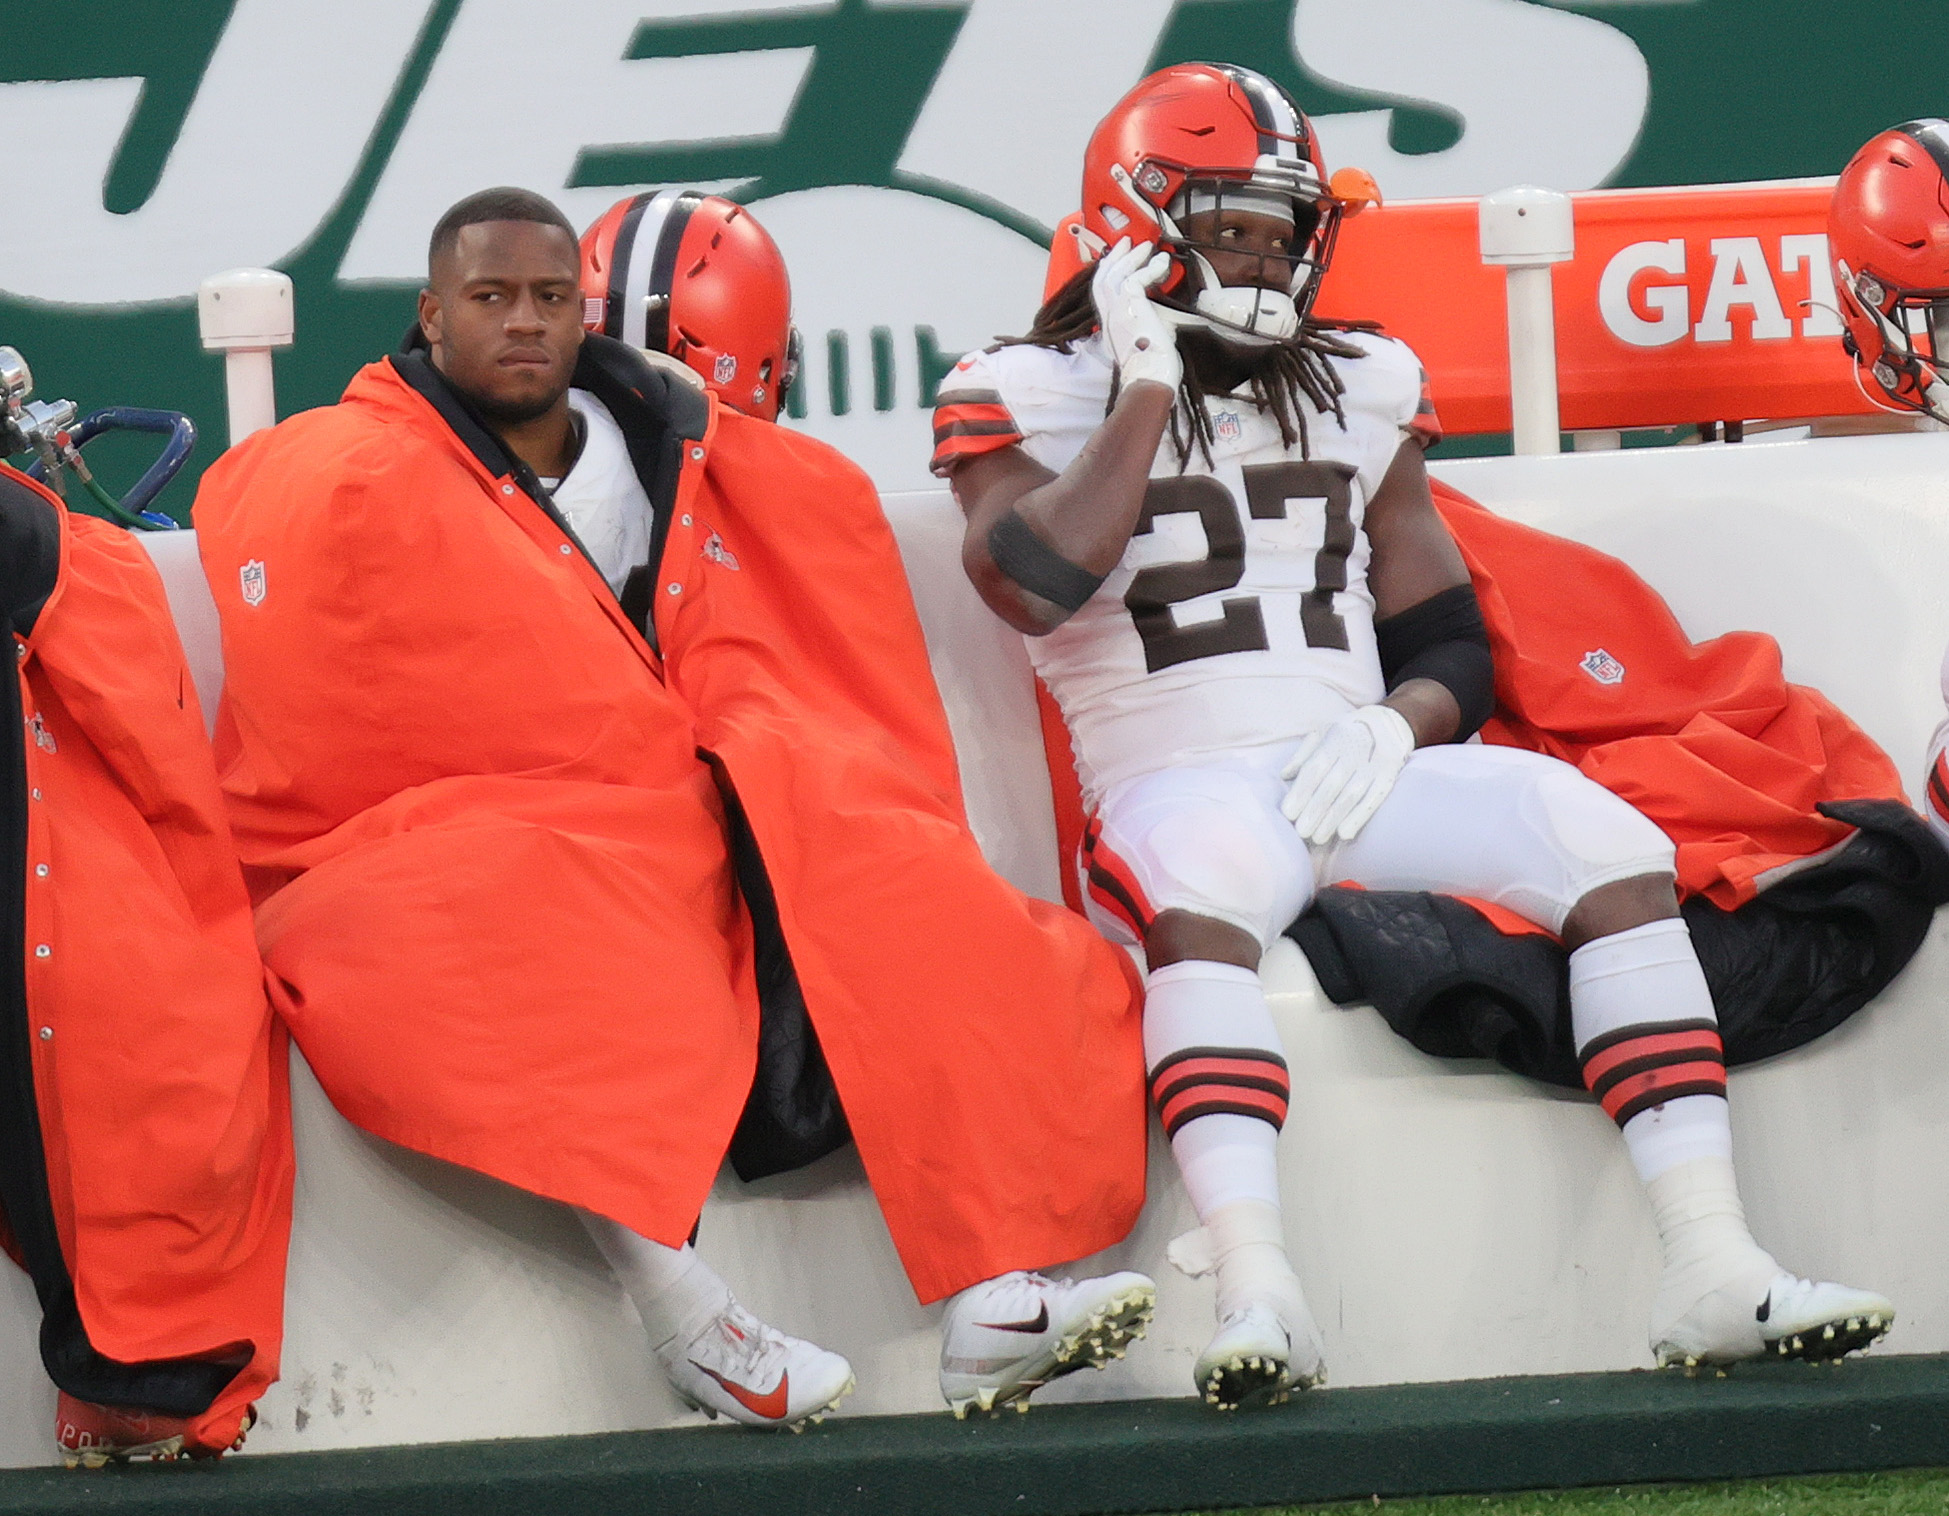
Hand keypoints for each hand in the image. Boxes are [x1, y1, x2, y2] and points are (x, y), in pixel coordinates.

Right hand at [1091, 237, 1181, 393]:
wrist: (1151, 376)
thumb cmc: (1153, 366)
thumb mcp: (1147, 340)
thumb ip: (1150, 324)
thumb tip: (1164, 315)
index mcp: (1111, 326)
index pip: (1103, 293)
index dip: (1109, 272)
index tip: (1119, 260)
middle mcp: (1109, 317)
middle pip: (1102, 278)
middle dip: (1115, 257)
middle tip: (1127, 242)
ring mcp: (1116, 311)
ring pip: (1114, 274)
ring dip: (1131, 257)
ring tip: (1144, 247)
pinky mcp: (1129, 306)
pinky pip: (1135, 278)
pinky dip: (1150, 268)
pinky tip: (1161, 263)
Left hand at [1280, 704, 1415, 845]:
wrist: (1389, 724)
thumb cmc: (1346, 733)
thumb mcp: (1322, 734)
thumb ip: (1303, 755)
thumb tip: (1284, 775)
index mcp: (1335, 738)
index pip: (1316, 767)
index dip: (1301, 792)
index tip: (1288, 813)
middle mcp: (1356, 750)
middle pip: (1333, 784)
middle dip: (1315, 810)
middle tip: (1301, 832)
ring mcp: (1375, 763)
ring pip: (1352, 794)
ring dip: (1334, 818)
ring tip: (1318, 838)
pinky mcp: (1389, 775)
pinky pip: (1374, 799)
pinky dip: (1359, 817)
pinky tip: (1345, 834)